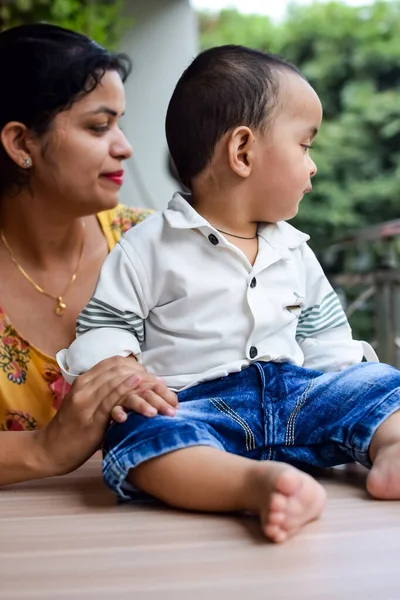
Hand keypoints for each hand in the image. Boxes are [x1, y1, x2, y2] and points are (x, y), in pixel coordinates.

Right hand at [34, 356, 177, 475]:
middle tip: (165, 388)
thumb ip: (106, 394)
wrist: (50, 450)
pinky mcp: (89, 418)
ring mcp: (85, 401)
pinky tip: (142, 393)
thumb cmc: (73, 430)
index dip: (137, 367)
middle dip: (146, 378)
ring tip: (162, 396)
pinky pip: (111, 401)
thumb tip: (134, 389)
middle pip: (120, 371)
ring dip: (144, 389)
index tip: (153, 378)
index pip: (114, 363)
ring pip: (118, 385)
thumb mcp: (88, 405)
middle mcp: (84, 386)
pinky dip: (128, 394)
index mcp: (84, 380)